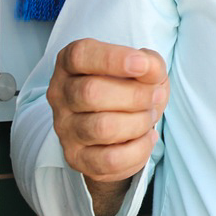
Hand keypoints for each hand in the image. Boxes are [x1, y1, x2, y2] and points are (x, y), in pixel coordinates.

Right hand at [47, 38, 168, 183]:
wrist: (120, 130)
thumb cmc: (128, 88)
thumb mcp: (142, 67)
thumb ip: (149, 63)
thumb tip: (150, 69)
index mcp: (70, 64)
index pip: (80, 56)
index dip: (112, 58)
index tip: (141, 64)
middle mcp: (61, 95)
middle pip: (91, 92)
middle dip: (135, 95)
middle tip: (154, 96)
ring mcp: (65, 129)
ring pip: (102, 127)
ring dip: (138, 122)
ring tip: (150, 116)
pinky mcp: (77, 158)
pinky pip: (110, 159)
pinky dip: (139, 148)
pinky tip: (147, 137)